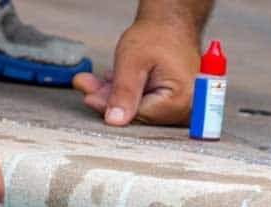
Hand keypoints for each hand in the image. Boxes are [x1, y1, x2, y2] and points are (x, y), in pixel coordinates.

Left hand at [73, 19, 200, 125]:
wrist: (171, 22)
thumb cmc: (157, 35)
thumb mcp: (133, 61)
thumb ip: (124, 92)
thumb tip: (115, 120)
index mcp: (179, 100)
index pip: (138, 115)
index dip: (111, 107)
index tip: (89, 98)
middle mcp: (184, 107)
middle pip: (138, 113)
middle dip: (109, 99)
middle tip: (85, 85)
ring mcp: (179, 105)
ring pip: (138, 108)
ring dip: (114, 95)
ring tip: (92, 81)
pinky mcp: (171, 101)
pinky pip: (144, 102)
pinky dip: (125, 92)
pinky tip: (109, 81)